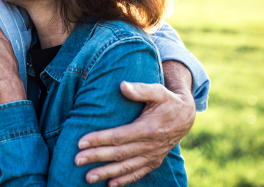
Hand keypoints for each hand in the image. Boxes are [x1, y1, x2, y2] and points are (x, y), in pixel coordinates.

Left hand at [75, 81, 194, 186]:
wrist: (186, 117)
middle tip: (77, 160)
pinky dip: (124, 180)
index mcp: (148, 128)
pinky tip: (110, 184)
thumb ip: (141, 89)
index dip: (99, 140)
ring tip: (88, 177)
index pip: (118, 137)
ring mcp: (152, 156)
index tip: (81, 142)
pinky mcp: (154, 161)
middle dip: (96, 157)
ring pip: (126, 167)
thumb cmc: (168, 101)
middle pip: (118, 154)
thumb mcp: (158, 91)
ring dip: (106, 172)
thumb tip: (122, 86)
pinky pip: (138, 173)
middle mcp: (150, 145)